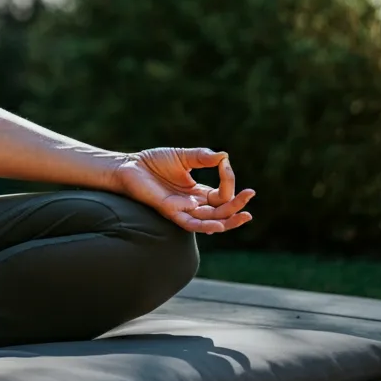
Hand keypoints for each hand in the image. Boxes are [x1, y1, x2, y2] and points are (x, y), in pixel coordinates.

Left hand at [110, 147, 253, 233]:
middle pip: (221, 211)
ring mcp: (182, 209)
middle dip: (237, 206)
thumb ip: (202, 157)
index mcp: (198, 192)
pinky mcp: (170, 211)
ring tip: (245, 215)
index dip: (228, 181)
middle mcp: (193, 204)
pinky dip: (205, 225)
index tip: (225, 164)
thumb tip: (224, 156)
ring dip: (229, 220)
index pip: (222, 194)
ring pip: (211, 221)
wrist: (130, 166)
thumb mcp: (183, 156)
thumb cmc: (154, 162)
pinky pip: (190, 223)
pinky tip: (219, 224)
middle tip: (250, 195)